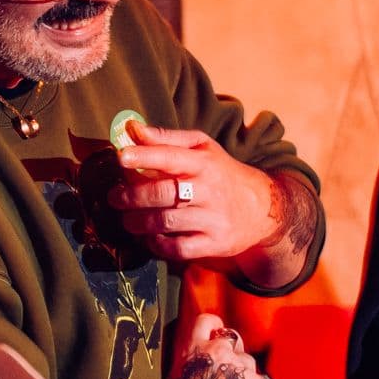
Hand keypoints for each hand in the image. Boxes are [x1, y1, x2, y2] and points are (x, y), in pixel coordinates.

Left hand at [109, 122, 282, 264]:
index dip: (144, 156)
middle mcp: (210, 190)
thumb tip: (132, 129)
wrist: (262, 208)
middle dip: (132, 196)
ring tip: (128, 220)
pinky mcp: (215, 244)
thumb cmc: (222, 173)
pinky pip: (179, 248)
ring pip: (166, 222)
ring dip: (139, 222)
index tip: (121, 158)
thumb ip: (167, 139)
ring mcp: (213, 219)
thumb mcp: (203, 148)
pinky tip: (150, 238)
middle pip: (163, 193)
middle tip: (115, 198)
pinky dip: (158, 245)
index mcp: (204, 163)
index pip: (171, 156)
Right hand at [162, 308, 270, 378]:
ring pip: (249, 362)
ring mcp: (240, 366)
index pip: (207, 321)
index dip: (215, 327)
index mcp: (194, 348)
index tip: (217, 333)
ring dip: (243, 374)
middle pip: (234, 338)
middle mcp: (219, 351)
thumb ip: (189, 366)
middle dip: (232, 351)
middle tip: (226, 372)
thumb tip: (194, 370)